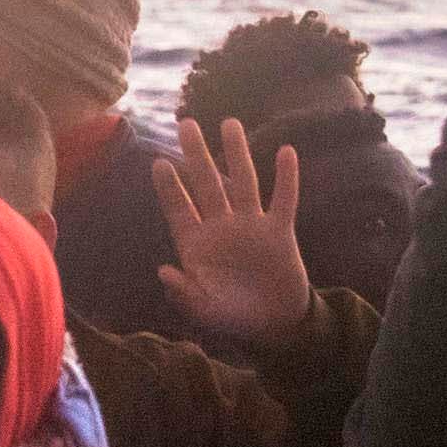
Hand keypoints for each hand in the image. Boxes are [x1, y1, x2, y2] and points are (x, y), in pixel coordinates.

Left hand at [150, 114, 315, 347]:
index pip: (179, 209)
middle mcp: (221, 227)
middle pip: (207, 183)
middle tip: (185, 123)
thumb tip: (163, 272)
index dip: (169, 187)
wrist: (274, 323)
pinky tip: (285, 152)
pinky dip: (286, 177)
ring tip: (229, 123)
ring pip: (243, 182)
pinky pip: (284, 199)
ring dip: (236, 153)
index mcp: (197, 244)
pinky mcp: (279, 231)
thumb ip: (183, 294)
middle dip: (196, 155)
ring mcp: (251, 225)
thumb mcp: (204, 310)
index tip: (160, 162)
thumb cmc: (232, 317)